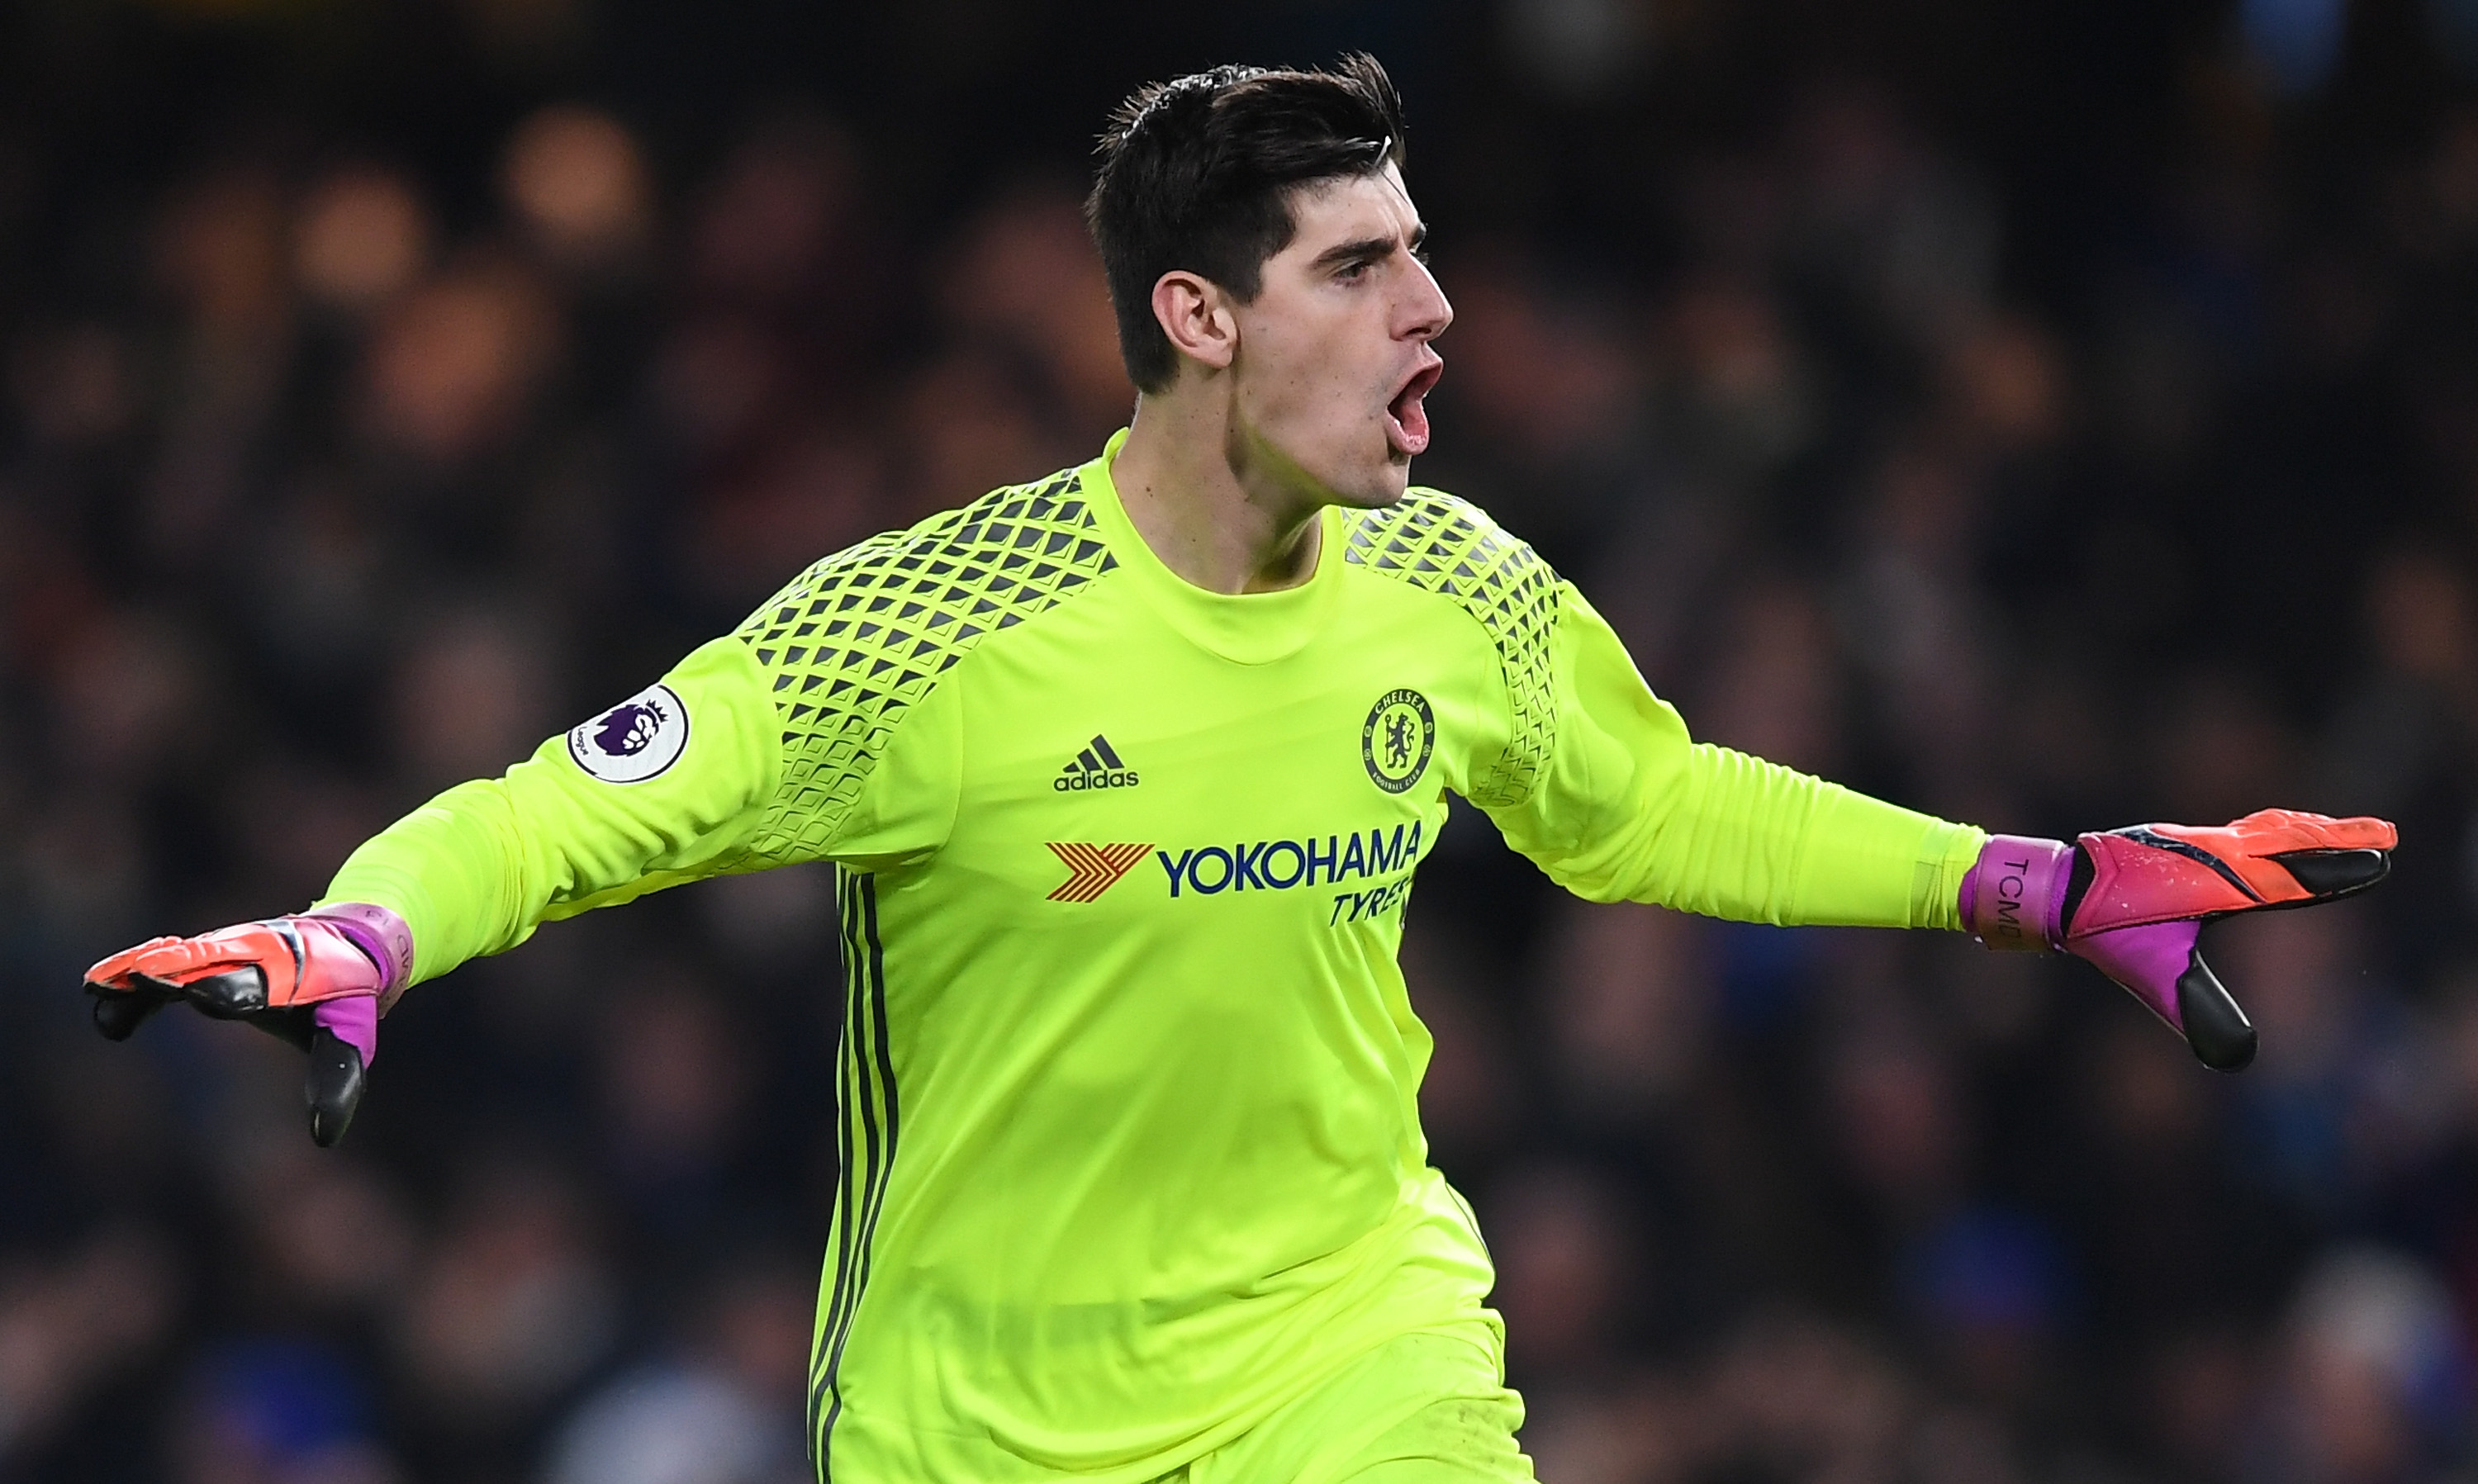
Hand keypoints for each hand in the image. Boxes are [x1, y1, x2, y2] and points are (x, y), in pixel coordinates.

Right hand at [82, 904, 411, 1145]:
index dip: (228, 989)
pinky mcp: (208, 952)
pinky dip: (135, 977)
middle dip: (175, 970)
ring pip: (178, 956)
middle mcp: (255, 952)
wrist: (350, 940)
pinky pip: (166, 963)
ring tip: (99, 988)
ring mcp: (228, 946)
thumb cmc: (348, 995)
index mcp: (293, 974)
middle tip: (137, 978)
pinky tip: (98, 994)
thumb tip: (324, 1136)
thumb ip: (338, 1078)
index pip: (256, 984)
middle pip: (207, 959)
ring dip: (140, 970)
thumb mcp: (351, 1034)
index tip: (200, 997)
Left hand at [1962, 810, 2394, 1070]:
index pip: (2291, 877)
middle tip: (2384, 835)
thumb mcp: (2154, 977)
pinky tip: (2272, 835)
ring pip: (2263, 831)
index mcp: (2217, 883)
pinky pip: (2240, 831)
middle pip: (2286, 843)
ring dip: (2305, 831)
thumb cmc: (2104, 931)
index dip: (2337, 871)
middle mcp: (2211, 853)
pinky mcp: (2177, 842)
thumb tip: (2238, 1060)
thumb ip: (2198, 1012)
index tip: (2382, 863)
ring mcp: (2194, 842)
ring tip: (2340, 829)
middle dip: (2337, 841)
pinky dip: (2271, 830)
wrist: (2056, 888)